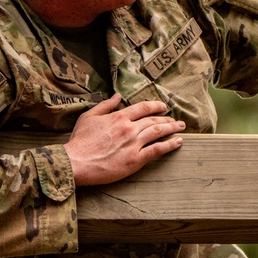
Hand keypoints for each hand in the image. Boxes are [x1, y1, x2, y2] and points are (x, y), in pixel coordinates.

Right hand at [66, 94, 184, 185]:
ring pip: (157, 132)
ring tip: (180, 127)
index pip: (142, 108)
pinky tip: (178, 142)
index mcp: (118, 117)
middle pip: (153, 120)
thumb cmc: (80, 141)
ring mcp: (134, 144)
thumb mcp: (89, 117)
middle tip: (175, 120)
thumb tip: (117, 96)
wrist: (77, 162)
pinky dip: (169, 145)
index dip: (155, 106)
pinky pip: (157, 150)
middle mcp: (129, 128)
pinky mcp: (135, 160)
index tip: (163, 107)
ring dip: (171, 128)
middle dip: (166, 119)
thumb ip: (105, 105)